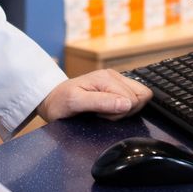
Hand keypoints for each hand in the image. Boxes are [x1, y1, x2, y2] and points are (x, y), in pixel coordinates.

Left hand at [37, 69, 151, 121]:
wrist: (51, 99)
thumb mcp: (75, 102)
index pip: (134, 98)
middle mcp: (113, 76)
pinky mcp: (115, 87)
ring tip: (105, 112)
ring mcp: (115, 81)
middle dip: (125, 111)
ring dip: (125, 110)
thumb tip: (127, 104)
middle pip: (141, 96)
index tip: (102, 115)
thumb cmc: (60, 101)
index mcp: (106, 78)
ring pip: (139, 97)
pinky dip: (123, 108)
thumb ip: (101, 102)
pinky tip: (107, 110)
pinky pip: (132, 98)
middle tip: (104, 114)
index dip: (121, 112)